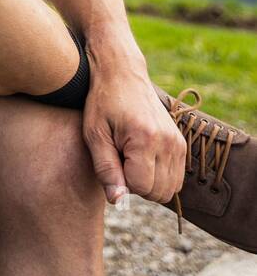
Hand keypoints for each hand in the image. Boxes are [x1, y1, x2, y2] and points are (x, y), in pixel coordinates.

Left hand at [82, 69, 186, 206]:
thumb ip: (106, 170)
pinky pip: (176, 179)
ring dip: (150, 183)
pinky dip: (160, 177)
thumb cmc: (103, 102)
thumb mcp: (94, 135)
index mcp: (145, 139)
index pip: (140, 187)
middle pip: (158, 193)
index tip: (113, 158)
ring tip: (131, 158)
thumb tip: (118, 201)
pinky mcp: (181, 144)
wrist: (122, 73)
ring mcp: (178, 143)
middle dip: (137, 185)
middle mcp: (168, 142)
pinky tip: (142, 158)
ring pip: (170, 190)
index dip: (122, 181)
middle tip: (121, 159)